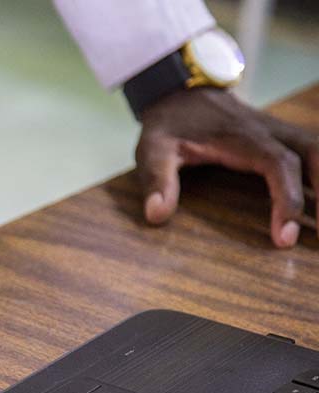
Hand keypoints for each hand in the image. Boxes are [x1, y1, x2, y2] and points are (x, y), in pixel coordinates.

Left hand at [135, 87, 317, 246]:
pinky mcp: (280, 138)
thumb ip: (156, 179)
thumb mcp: (153, 149)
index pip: (279, 166)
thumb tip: (156, 214)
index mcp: (243, 137)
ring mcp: (279, 132)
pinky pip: (312, 153)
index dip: (287, 199)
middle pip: (316, 154)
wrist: (180, 92)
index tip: (284, 237)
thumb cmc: (169, 124)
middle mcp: (270, 132)